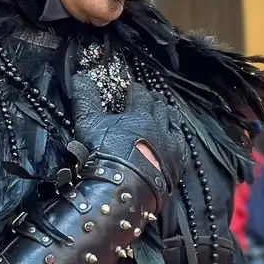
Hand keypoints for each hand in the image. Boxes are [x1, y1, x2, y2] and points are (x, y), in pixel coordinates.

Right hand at [72, 74, 185, 192]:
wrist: (124, 187)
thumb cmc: (105, 153)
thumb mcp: (90, 124)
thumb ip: (86, 99)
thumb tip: (79, 76)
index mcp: (140, 114)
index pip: (141, 94)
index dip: (136, 90)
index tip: (132, 88)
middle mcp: (160, 127)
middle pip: (161, 107)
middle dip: (155, 100)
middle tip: (151, 98)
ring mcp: (170, 146)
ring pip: (175, 125)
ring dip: (170, 117)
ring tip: (166, 114)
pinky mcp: (176, 165)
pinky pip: (183, 148)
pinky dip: (180, 141)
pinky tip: (177, 141)